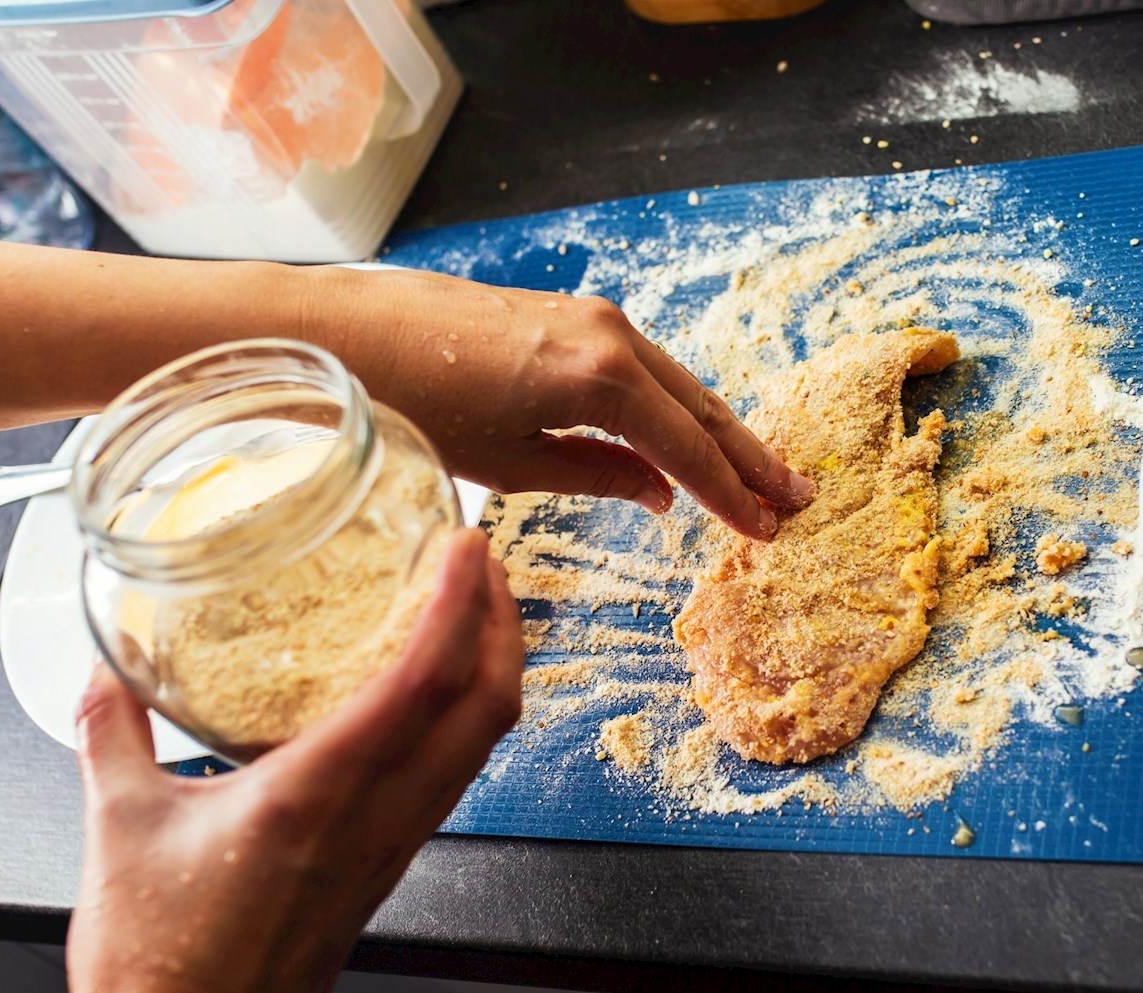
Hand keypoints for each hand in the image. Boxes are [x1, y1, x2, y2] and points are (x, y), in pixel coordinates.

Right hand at [60, 529, 520, 992]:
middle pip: (486, 710)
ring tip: (473, 622)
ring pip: (476, 751)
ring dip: (491, 676)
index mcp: (319, 794)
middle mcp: (374, 822)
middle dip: (504, 627)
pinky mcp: (381, 877)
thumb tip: (104, 676)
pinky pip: (446, 788)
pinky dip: (458, 728)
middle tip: (488, 569)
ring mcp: (387, 853)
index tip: (469, 549)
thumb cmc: (159, 966)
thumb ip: (112, 733)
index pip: (423, 679)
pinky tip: (426, 711)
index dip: (460, 604)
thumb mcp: (116, 825)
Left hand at [300, 267, 814, 539]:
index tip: (768, 530)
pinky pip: (644, 366)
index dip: (731, 495)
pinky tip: (688, 434)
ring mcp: (590, 316)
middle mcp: (609, 337)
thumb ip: (597, 475)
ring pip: (677, 382)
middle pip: (701, 406)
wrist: (344, 333)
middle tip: (798, 497)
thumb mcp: (509, 463)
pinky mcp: (568, 313)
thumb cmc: (416, 402)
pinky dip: (677, 404)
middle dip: (750, 456)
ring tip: (762, 471)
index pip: (688, 447)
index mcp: (600, 379)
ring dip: (720, 429)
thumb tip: (660, 493)